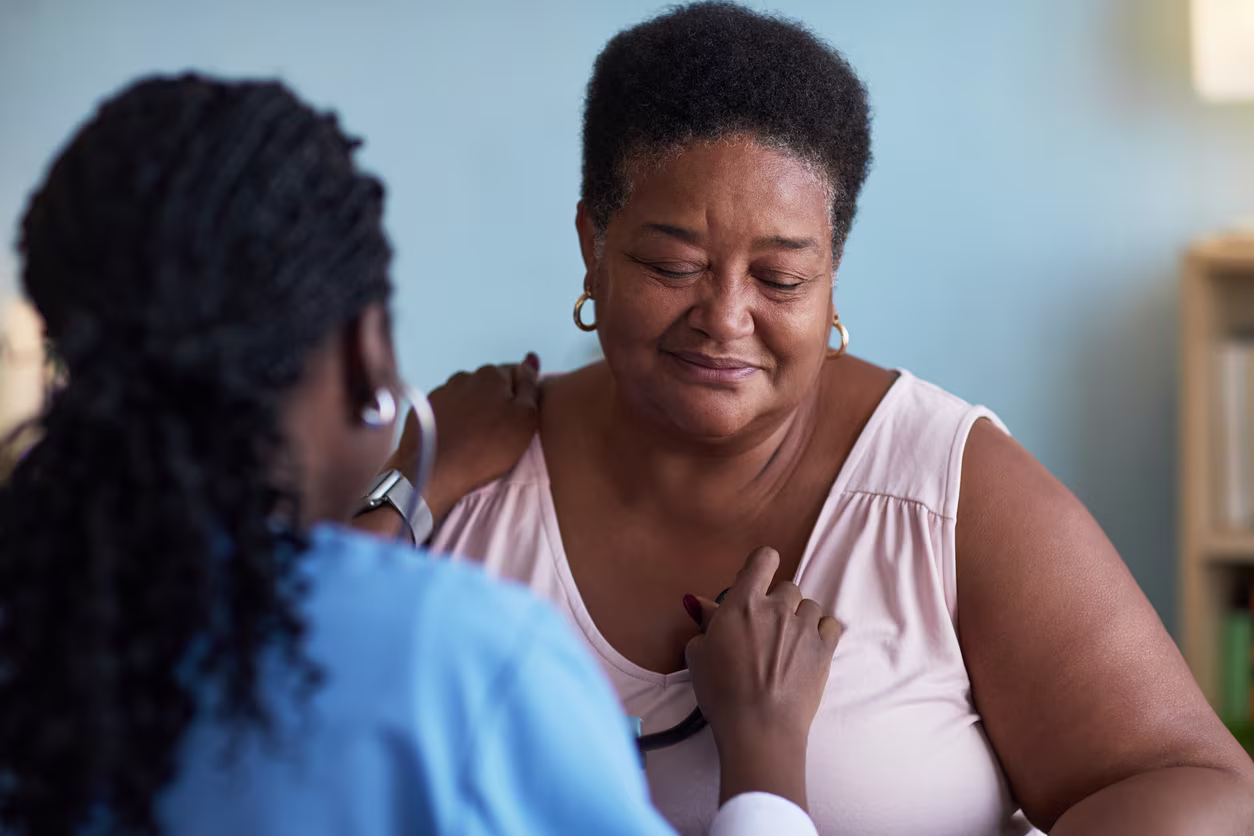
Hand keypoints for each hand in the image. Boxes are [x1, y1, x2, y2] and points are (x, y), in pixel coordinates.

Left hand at [387, 354, 540, 525]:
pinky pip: (444, 411)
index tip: (520, 416)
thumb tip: (530, 359)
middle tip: (501, 432)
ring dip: (472, 411)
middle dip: (495, 401)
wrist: (438, 471)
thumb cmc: (487, 448)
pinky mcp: (422, 411)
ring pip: (465, 397)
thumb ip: (529, 385)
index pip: (515, 374)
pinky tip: (457, 440)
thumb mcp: (525, 418)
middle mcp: (464, 377)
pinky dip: (452, 421)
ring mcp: (440, 392)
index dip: (521, 395)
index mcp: (492, 374)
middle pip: (488, 385)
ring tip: (477, 439)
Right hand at [685, 547, 840, 809]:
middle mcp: (777, 607)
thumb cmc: (721, 692)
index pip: (764, 559)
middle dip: (778, 603)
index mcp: (744, 603)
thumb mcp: (699, 655)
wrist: (760, 727)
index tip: (757, 582)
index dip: (762, 566)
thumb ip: (706, 623)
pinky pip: (831, 625)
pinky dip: (822, 632)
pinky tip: (810, 649)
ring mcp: (805, 627)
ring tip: (789, 644)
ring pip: (809, 606)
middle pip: (787, 587)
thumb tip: (703, 605)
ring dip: (800, 619)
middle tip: (767, 629)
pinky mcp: (825, 649)